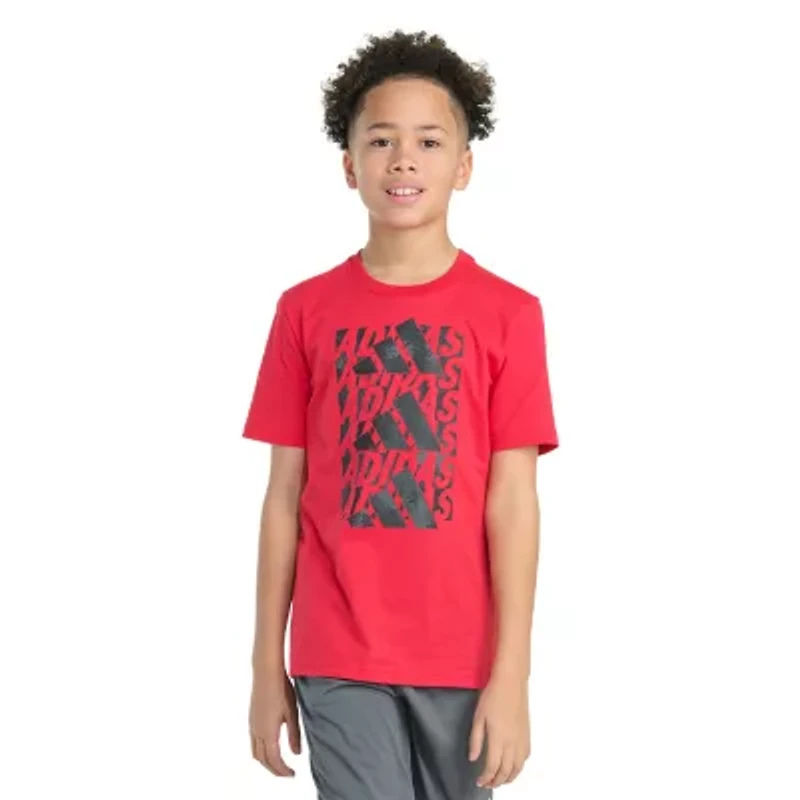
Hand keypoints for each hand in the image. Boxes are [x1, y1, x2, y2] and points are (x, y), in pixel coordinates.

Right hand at [249, 667, 301, 776]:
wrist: (266, 673)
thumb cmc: (281, 690)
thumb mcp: (292, 714)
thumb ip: (294, 735)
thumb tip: (296, 752)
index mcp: (268, 733)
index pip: (274, 760)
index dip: (283, 770)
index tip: (292, 774)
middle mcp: (257, 732)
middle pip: (263, 759)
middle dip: (274, 769)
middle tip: (286, 773)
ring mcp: (252, 725)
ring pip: (256, 752)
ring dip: (266, 761)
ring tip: (279, 763)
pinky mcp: (252, 719)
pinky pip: (254, 742)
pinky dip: (261, 751)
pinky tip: (270, 746)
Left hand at [468, 674, 529, 788]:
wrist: (510, 683)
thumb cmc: (492, 696)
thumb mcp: (478, 717)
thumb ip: (475, 740)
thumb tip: (473, 758)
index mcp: (498, 739)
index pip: (493, 767)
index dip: (486, 778)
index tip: (479, 782)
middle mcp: (512, 742)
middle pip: (506, 771)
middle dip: (497, 781)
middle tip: (488, 784)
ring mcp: (522, 739)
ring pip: (518, 767)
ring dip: (509, 777)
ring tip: (500, 780)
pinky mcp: (527, 734)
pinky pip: (526, 757)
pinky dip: (519, 767)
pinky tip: (513, 765)